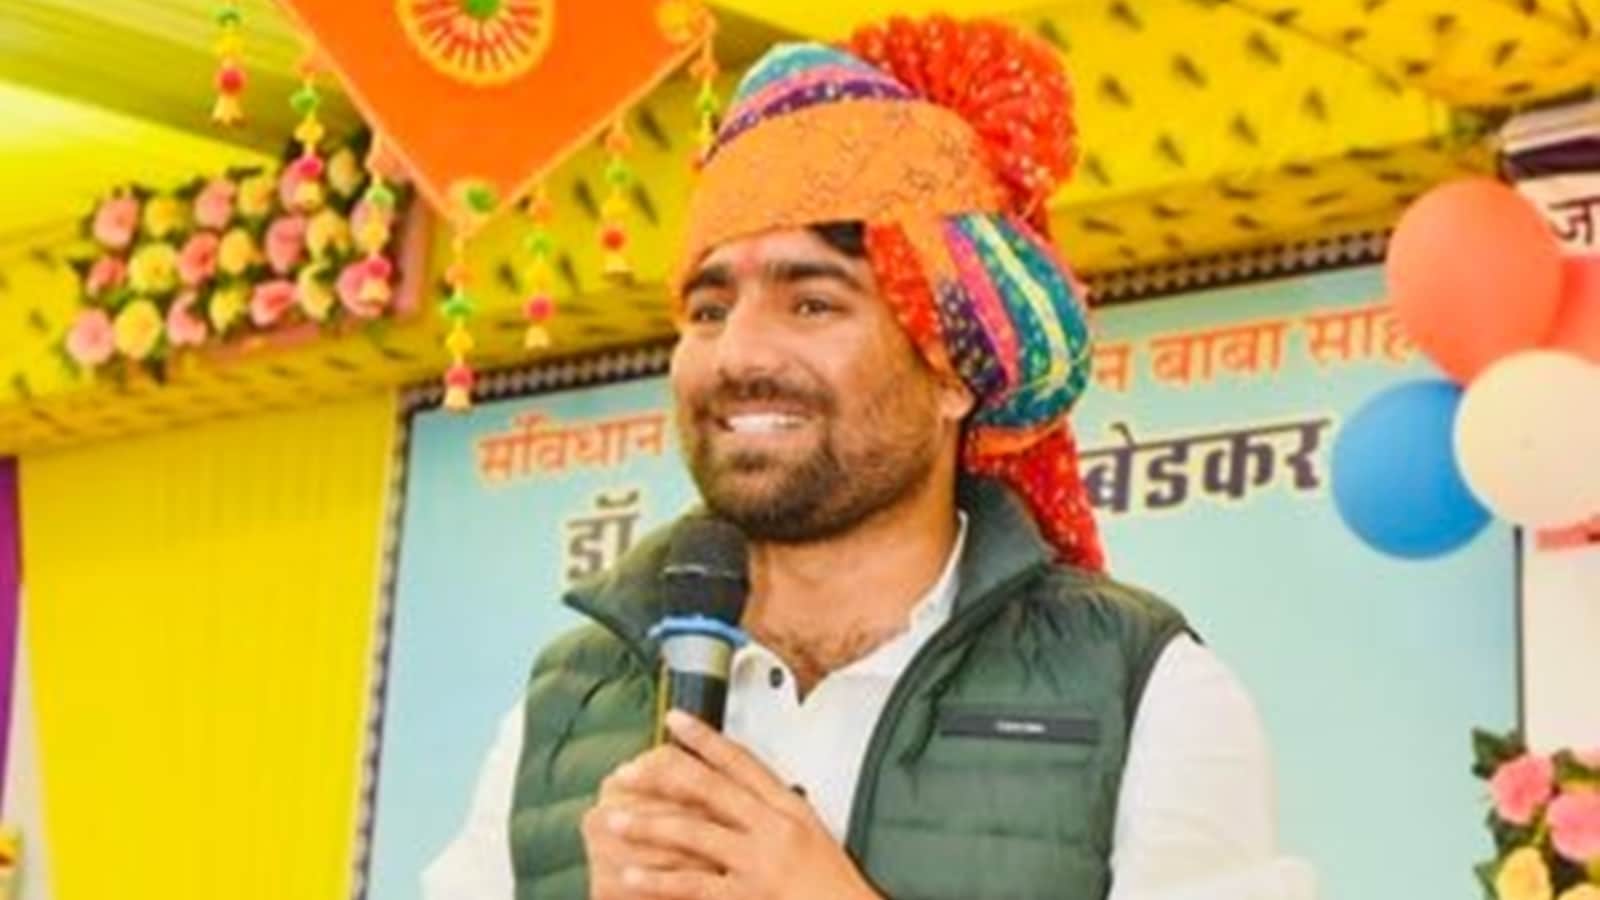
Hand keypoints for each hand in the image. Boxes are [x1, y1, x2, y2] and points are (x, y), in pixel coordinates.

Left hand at [599, 709, 882, 899]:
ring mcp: (759, 861)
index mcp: (789, 807)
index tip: (674, 720)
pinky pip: (693, 885)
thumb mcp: (815, 835)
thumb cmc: (836, 886)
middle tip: (629, 771)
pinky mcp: (748, 896)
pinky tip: (631, 876)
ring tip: (615, 821)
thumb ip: (777, 813)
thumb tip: (743, 796)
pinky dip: (658, 881)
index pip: (741, 760)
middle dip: (664, 775)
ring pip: (693, 833)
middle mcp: (772, 827)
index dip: (704, 738)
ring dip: (648, 826)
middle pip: (710, 788)